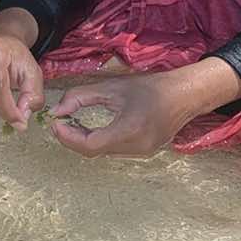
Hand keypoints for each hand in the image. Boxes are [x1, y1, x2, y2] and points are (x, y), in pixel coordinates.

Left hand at [48, 68, 207, 157]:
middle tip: (60, 123)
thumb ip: (80, 97)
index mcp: (129, 129)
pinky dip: (98, 142)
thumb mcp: (112, 87)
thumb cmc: (151, 87)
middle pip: (94, 152)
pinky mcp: (144, 152)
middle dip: (72, 139)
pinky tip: (90, 129)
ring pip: (102, 153)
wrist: (185, 95)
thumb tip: (57, 111)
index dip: (67, 137)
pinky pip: (113, 151)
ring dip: (84, 141)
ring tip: (72, 124)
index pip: (90, 145)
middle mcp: (136, 146)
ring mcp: (142, 153)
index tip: (55, 123)